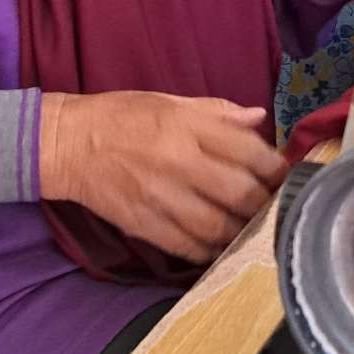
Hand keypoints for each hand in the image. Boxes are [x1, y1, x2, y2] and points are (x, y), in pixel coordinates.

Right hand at [38, 91, 284, 263]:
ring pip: (217, 227)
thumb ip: (216, 111)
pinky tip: (221, 249)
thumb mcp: (170, 101)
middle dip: (265, 206)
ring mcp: (160, 197)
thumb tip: (258, 118)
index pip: (248, 150)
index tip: (284, 177)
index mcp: (187, 126)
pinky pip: (187, 247)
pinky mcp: (143, 224)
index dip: (275, 168)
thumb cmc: (121, 117)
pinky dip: (210, 252)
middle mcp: (178, 161)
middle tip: (276, 209)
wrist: (68, 143)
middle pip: (239, 193)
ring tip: (253, 232)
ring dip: (242, 234)